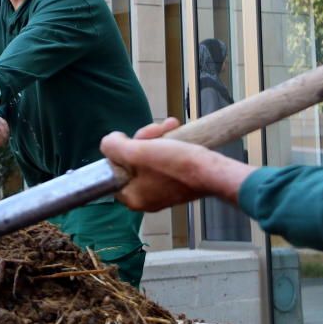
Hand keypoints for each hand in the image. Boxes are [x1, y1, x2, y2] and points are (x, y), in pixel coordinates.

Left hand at [99, 118, 255, 211]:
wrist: (214, 171)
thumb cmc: (175, 165)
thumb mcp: (136, 151)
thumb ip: (113, 147)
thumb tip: (109, 142)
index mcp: (132, 197)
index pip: (113, 172)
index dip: (118, 152)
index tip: (129, 140)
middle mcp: (146, 198)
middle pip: (132, 161)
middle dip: (143, 139)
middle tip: (156, 130)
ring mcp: (163, 191)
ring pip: (150, 157)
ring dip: (157, 137)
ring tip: (171, 125)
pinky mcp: (178, 183)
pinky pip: (165, 161)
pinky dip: (169, 145)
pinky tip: (176, 130)